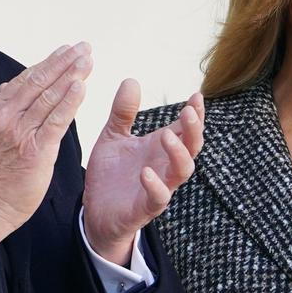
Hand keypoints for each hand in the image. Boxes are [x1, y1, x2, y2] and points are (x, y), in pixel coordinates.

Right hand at [0, 42, 91, 246]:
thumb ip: (7, 107)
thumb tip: (8, 85)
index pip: (27, 78)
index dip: (50, 61)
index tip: (66, 49)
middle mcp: (7, 116)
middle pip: (40, 81)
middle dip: (64, 61)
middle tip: (83, 48)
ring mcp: (21, 132)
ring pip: (50, 96)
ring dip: (71, 75)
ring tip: (87, 61)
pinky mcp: (36, 149)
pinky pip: (57, 120)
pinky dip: (70, 101)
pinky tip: (81, 86)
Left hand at [82, 80, 204, 264]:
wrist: (94, 211)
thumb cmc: (110, 174)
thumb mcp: (113, 137)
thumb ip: (123, 112)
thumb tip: (131, 80)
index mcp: (160, 147)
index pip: (186, 128)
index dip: (196, 113)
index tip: (197, 95)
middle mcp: (164, 166)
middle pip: (192, 147)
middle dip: (194, 129)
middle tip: (189, 111)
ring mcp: (159, 187)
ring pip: (182, 171)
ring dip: (179, 154)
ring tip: (166, 137)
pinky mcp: (145, 207)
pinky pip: (159, 198)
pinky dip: (155, 185)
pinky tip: (145, 172)